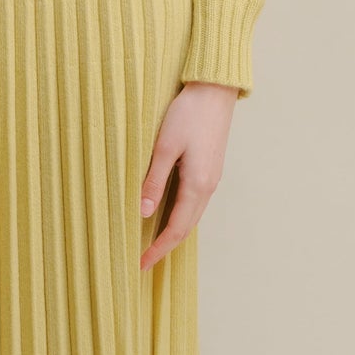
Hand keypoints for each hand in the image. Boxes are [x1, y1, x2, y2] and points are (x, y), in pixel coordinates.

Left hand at [138, 79, 239, 270]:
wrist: (214, 90)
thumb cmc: (188, 114)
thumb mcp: (164, 147)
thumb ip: (154, 181)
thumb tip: (142, 213)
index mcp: (197, 184)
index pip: (175, 229)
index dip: (157, 249)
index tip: (140, 264)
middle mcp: (208, 187)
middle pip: (186, 228)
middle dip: (165, 247)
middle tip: (143, 261)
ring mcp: (212, 179)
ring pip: (192, 217)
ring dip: (173, 233)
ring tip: (152, 244)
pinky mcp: (210, 169)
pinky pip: (195, 203)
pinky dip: (181, 217)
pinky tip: (167, 215)